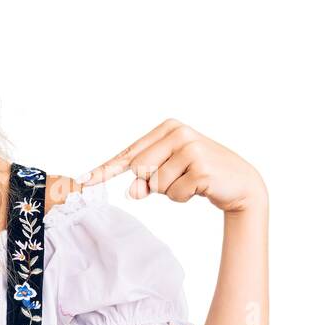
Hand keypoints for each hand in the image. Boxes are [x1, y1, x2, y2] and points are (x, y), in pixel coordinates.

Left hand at [78, 118, 266, 213]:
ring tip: (191, 182)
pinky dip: (184, 197)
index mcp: (168, 128)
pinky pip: (174, 193)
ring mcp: (191, 148)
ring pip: (156, 184)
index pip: (131, 152)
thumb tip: (133, 191)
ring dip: (171, 191)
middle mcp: (179, 133)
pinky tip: (200, 187)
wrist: (241, 183)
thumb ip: (147, 179)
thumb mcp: (170, 174)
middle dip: (152, 183)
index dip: (106, 168)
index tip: (84, 179)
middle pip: (140, 169)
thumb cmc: (200, 175)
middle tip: (177, 180)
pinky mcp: (201, 167)